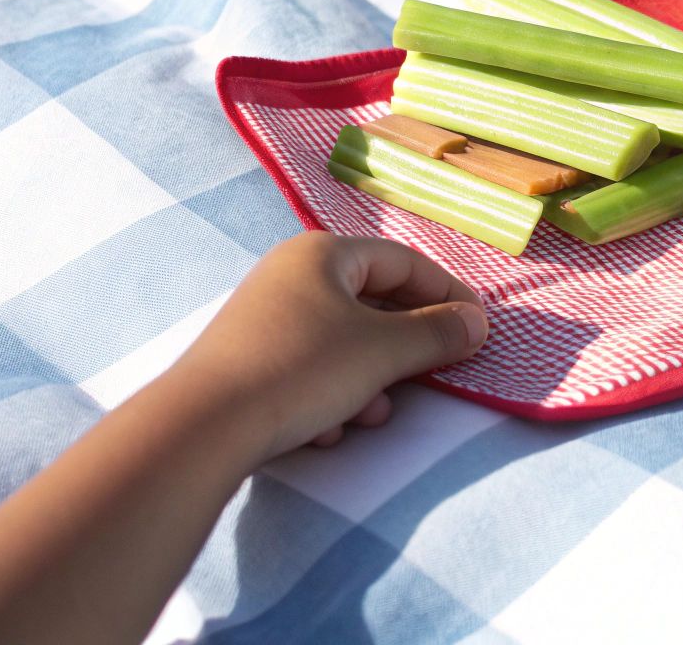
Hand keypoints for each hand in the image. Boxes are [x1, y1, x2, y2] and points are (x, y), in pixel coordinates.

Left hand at [168, 232, 486, 459]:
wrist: (205, 424)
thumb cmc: (303, 369)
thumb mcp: (383, 352)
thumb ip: (437, 334)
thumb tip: (476, 322)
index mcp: (323, 253)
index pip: (403, 262)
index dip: (447, 293)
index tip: (477, 329)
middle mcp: (290, 273)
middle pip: (371, 302)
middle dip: (404, 346)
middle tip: (433, 373)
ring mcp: (264, 316)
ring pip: (340, 342)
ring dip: (367, 380)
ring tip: (371, 415)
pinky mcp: (246, 358)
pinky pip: (307, 368)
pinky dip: (328, 395)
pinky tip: (325, 429)